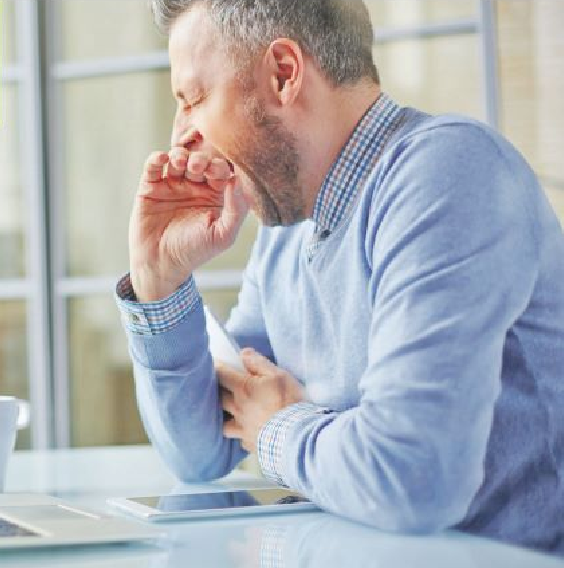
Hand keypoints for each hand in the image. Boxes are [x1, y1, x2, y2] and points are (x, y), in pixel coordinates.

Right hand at [129, 145, 248, 301]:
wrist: (161, 264)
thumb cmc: (196, 252)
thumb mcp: (223, 235)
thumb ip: (236, 209)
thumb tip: (238, 179)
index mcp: (214, 195)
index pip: (220, 171)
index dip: (219, 166)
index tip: (217, 171)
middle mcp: (194, 186)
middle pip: (199, 161)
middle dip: (200, 159)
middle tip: (197, 166)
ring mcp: (172, 185)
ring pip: (177, 159)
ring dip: (180, 156)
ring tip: (181, 163)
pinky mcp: (150, 187)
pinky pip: (153, 167)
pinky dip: (157, 159)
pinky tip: (162, 159)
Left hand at [217, 348, 305, 452]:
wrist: (297, 436)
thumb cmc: (289, 401)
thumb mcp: (279, 375)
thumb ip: (259, 363)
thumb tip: (243, 354)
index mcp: (244, 389)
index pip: (221, 374)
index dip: (217, 367)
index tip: (217, 363)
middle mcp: (238, 408)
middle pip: (218, 398)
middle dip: (218, 391)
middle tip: (223, 386)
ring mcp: (242, 428)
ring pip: (223, 422)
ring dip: (225, 416)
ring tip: (231, 414)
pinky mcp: (250, 443)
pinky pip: (240, 438)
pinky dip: (242, 434)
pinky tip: (249, 431)